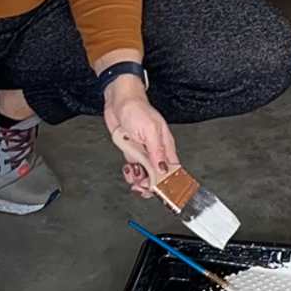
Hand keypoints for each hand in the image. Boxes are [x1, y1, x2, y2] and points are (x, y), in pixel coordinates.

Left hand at [104, 78, 179, 197]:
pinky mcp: (131, 152)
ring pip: (144, 174)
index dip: (167, 182)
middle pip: (158, 176)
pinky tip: (128, 169)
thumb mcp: (150, 131)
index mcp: (165, 146)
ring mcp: (143, 152)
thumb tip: (163, 169)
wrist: (118, 100)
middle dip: (150, 184)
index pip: (172, 169)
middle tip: (141, 185)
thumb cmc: (137, 109)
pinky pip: (133, 168)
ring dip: (138, 179)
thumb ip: (157, 152)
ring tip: (133, 174)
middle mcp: (155, 151)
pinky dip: (130, 173)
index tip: (160, 189)